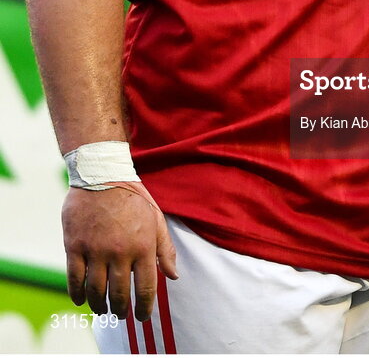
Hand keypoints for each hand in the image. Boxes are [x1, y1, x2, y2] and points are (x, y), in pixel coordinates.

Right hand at [62, 182, 177, 320]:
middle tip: (120, 315)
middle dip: (120, 310)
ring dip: (99, 306)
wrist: (102, 174)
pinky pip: (74, 279)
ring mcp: (96, 250)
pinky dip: (77, 295)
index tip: (142, 316)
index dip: (144, 308)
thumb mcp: (155, 218)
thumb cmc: (132, 197)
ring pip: (96, 291)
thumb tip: (173, 276)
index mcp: (143, 246)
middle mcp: (120, 252)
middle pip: (119, 295)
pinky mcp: (75, 246)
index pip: (146, 289)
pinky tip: (81, 300)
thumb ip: (165, 249)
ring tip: (102, 309)